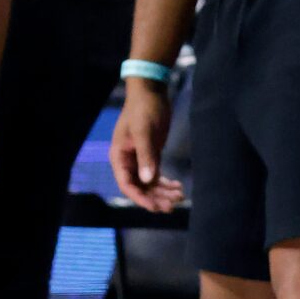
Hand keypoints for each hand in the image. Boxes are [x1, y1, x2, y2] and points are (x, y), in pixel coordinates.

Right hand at [110, 80, 182, 210]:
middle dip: (155, 197)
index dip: (140, 198)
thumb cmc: (144, 109)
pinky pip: (157, 175)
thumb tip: (148, 180)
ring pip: (150, 183)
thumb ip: (146, 156)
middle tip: (172, 205)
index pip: (127, 185)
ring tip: (180, 196)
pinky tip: (179, 186)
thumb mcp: (144, 132)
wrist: (151, 92)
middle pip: (140, 188)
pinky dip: (167, 183)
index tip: (156, 207)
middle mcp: (128, 161)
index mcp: (119, 157)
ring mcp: (140, 159)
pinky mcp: (151, 155)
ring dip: (163, 192)